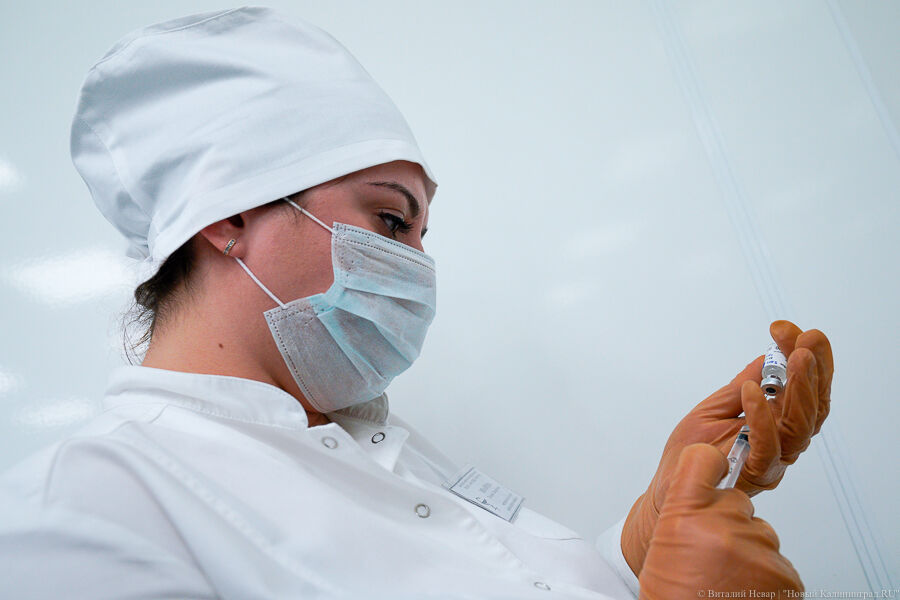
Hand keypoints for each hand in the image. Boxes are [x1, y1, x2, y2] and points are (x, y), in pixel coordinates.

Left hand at [623, 321, 832, 574]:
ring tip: (793, 358)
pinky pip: (767, 446)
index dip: (806, 359)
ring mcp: (772, 459)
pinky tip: (752, 390)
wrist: (669, 483)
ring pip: (800, 425)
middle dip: (813, 368)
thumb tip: (769, 355)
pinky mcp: (754, 473)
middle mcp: (782, 441)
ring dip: (800, 388)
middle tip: (805, 339)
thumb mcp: (717, 404)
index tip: (791, 330)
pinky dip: (761, 416)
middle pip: (813, 406)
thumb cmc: (693, 448)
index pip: (804, 389)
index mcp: (777, 422)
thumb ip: (744, 382)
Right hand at [638, 444, 802, 598]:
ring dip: (749, 553)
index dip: (710, 462)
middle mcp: (723, 524)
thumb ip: (689, 511)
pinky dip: (766, 578)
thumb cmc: (675, 597)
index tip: (715, 464)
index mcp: (684, 513)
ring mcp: (757, 549)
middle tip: (709, 557)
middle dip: (729, 523)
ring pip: (759, 534)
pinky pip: (778, 564)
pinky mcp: (785, 575)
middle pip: (736, 502)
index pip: (701, 459)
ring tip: (725, 582)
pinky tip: (743, 593)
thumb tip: (715, 496)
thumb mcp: (666, 543)